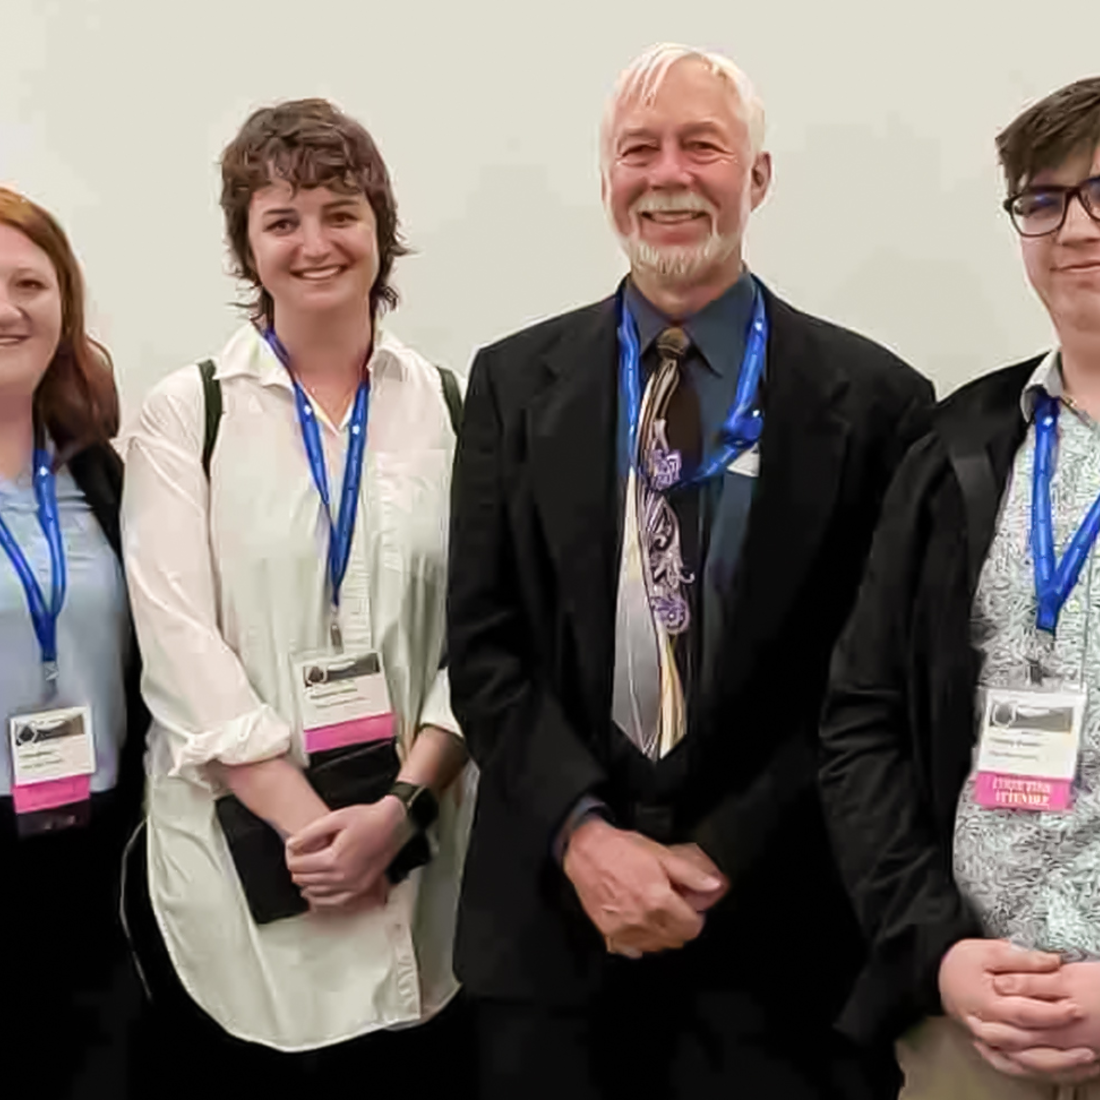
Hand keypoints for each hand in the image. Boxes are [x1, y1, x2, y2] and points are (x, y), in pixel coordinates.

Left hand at [285, 798, 411, 910]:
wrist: (394, 823)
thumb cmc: (368, 818)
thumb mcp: (335, 818)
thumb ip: (310, 833)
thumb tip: (291, 845)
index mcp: (334, 859)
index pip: (299, 866)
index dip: (291, 858)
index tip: (292, 851)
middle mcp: (342, 876)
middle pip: (306, 880)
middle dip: (298, 870)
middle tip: (296, 859)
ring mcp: (353, 885)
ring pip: (318, 893)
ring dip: (307, 884)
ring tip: (303, 875)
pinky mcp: (362, 888)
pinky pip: (336, 902)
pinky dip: (323, 900)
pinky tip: (317, 896)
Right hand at [562, 818, 722, 956]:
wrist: (585, 851)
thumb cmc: (619, 849)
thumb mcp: (660, 853)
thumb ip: (690, 873)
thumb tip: (713, 886)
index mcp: (658, 900)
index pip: (691, 927)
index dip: (696, 916)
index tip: (691, 907)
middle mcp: (642, 920)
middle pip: (676, 940)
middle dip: (681, 926)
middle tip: (676, 908)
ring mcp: (624, 930)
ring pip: (656, 947)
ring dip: (663, 935)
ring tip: (657, 913)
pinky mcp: (609, 933)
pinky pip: (632, 950)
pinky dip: (640, 942)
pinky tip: (640, 924)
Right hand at [939, 939, 1093, 1081]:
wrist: (936, 974)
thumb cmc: (960, 962)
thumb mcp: (987, 950)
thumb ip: (1021, 957)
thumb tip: (1053, 961)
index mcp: (985, 1002)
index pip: (1023, 1012)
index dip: (1050, 1012)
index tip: (1075, 1008)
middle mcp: (986, 1026)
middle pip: (1026, 1041)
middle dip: (1059, 1040)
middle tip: (1087, 1038)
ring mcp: (987, 1040)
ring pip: (1022, 1060)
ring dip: (1054, 1062)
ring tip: (1082, 1058)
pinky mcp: (990, 1046)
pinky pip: (1013, 1066)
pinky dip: (1035, 1069)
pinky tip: (1055, 1068)